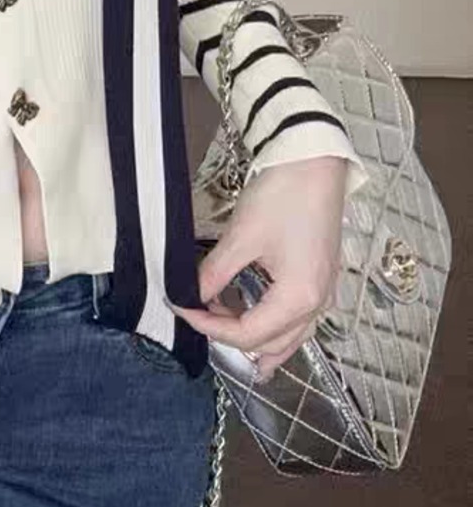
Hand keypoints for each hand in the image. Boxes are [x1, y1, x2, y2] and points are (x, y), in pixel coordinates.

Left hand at [170, 154, 347, 382]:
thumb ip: (214, 272)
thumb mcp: (241, 236)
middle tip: (199, 317)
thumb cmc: (285, 195)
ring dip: (258, 340)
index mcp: (298, 297)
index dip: (211, 327)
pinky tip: (256, 316)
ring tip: (224, 330)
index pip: (248, 334)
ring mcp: (323, 291)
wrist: (315, 163)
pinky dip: (275, 326)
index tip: (184, 309)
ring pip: (290, 337)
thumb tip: (192, 294)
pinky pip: (299, 319)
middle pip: (272, 342)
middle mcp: (316, 303)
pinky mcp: (320, 277)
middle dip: (232, 337)